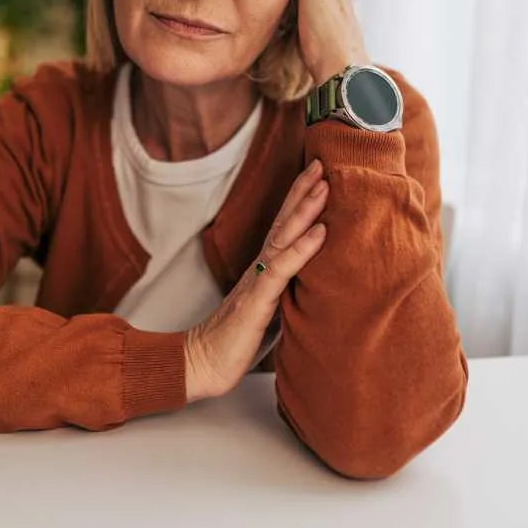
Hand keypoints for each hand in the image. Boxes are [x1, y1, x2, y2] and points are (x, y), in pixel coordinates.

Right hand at [184, 159, 329, 401]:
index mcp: (263, 271)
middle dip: (303, 191)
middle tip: (322, 162)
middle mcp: (259, 269)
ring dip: (305, 209)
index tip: (318, 177)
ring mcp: (257, 281)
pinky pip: (283, 269)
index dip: (299, 202)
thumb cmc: (237, 342)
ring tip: (324, 184)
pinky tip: (320, 232)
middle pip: (283, 222)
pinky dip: (303, 248)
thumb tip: (313, 284)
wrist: (203, 365)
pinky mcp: (258, 301)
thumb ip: (286, 292)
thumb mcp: (270, 312)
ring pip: (283, 237)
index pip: (283, 229)